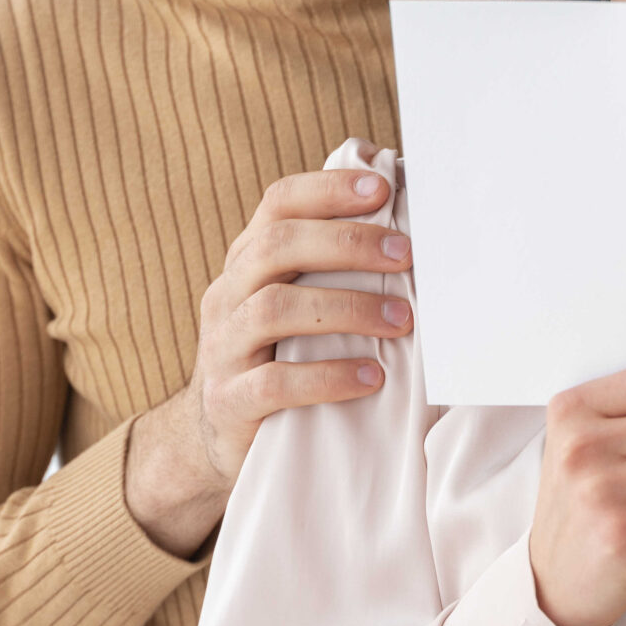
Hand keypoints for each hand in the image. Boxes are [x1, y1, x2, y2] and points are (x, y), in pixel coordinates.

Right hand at [123, 166, 414, 557]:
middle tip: (406, 256)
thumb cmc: (280, 356)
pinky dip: (327, 376)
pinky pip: (274, 383)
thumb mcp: (298, 304)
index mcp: (248, 261)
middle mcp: (229, 294)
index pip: (279, 204)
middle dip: (347, 244)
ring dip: (347, 308)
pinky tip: (371, 377)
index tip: (381, 189)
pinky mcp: (229, 401)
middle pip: (276, 246)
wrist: (217, 436)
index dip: (327, 189)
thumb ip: (334, 267)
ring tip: (401, 321)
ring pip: (274, 308)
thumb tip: (408, 221)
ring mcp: (223, 347)